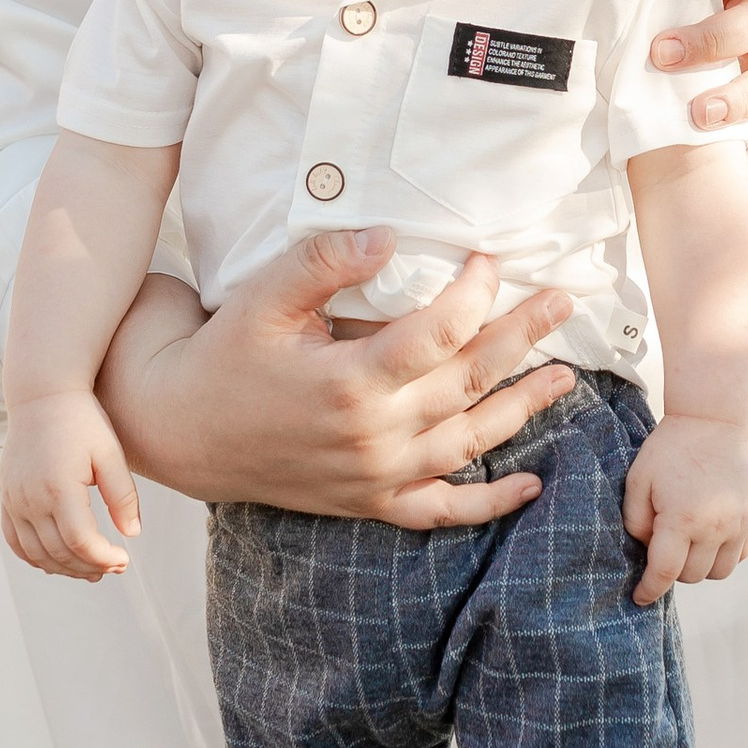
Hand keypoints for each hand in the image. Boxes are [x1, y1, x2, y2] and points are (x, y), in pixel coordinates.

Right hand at [0, 392, 141, 581]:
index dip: (104, 558)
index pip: (82, 542)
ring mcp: (13, 499)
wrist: (42, 395)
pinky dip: (35, 558)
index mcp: (58, 487)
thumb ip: (122, 496)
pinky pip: (15, 540)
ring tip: (91, 570)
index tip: (124, 559)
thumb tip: (132, 535)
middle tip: (114, 568)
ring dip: (64, 568)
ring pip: (36, 553)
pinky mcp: (6, 497)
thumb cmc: (81, 420)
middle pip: (59, 552)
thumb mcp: (111, 454)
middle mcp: (30, 498)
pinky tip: (57, 561)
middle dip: (89, 567)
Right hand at [100, 228, 579, 527]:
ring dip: (523, 408)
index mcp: (348, 382)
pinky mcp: (369, 502)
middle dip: (522, 337)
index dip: (474, 293)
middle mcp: (372, 436)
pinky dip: (490, 504)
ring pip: (469, 442)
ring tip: (565, 376)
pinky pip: (441, 510)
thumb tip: (390, 236)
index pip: (437, 333)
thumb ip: (326, 261)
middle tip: (564, 302)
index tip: (488, 260)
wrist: (182, 431)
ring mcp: (375, 477)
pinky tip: (531, 486)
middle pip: (468, 383)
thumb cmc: (224, 355)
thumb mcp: (265, 297)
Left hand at [622, 414, 747, 605]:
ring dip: (700, 567)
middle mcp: (716, 524)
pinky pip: (740, 556)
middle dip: (673, 571)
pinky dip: (723, 555)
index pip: (665, 572)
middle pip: (692, 576)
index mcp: (683, 517)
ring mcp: (740, 522)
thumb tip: (648, 553)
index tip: (640, 597)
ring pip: (719, 572)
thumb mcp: (637, 481)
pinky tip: (709, 537)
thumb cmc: (668, 451)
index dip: (649, 590)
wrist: (712, 422)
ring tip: (687, 544)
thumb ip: (636, 523)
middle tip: (663, 548)